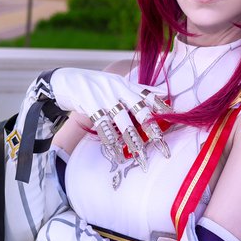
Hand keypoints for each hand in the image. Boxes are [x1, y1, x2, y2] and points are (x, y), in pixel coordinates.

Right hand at [46, 69, 170, 169]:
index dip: (162, 107)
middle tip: (164, 147)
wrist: (64, 81)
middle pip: (140, 111)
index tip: (175, 119)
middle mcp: (118, 90)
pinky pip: (104, 128)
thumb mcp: (117, 83)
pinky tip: (118, 155)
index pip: (148, 95)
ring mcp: (104, 98)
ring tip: (142, 158)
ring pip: (123, 123)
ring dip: (133, 142)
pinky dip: (112, 144)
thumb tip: (162, 94)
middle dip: (153, 130)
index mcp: (126, 84)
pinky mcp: (91, 107)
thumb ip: (138, 90)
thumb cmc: (94, 84)